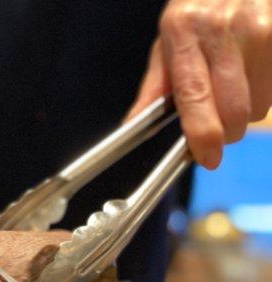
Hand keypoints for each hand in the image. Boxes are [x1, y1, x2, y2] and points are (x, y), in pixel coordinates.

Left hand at [128, 0, 271, 168]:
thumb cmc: (196, 13)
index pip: (194, 96)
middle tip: (218, 123)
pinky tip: (252, 72)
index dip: (204, 134)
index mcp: (184, 34)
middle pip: (234, 111)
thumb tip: (132, 125)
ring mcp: (258, 27)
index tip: (208, 157)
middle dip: (227, 130)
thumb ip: (154, 87)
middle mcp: (222, 29)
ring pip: (259, 105)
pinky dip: (264, 92)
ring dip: (247, 109)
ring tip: (235, 86)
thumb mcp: (167, 42)